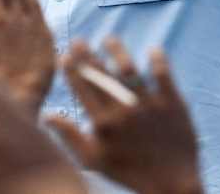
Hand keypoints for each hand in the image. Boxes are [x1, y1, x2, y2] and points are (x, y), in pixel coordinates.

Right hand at [46, 40, 201, 193]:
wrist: (172, 185)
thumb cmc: (129, 173)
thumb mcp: (94, 160)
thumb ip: (70, 136)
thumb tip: (47, 115)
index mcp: (103, 123)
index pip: (82, 88)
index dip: (72, 69)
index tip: (65, 55)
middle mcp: (123, 110)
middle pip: (101, 74)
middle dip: (87, 55)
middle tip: (80, 40)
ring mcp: (148, 105)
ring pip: (128, 69)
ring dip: (116, 51)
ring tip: (109, 39)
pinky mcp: (172, 103)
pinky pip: (163, 75)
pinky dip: (157, 60)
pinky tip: (152, 50)